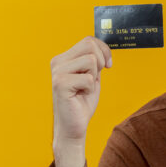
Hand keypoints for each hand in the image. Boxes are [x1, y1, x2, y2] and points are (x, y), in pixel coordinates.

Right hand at [50, 36, 111, 166]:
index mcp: (63, 58)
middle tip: (94, 79)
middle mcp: (57, 62)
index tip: (108, 65)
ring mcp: (57, 72)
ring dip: (94, 77)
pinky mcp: (60, 84)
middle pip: (90, 45)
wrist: (73, 126)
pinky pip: (89, 78)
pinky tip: (80, 96)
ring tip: (84, 88)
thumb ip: (94, 60)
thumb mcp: (91, 75)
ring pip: (91, 60)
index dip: (104, 50)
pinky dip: (90, 89)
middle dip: (101, 62)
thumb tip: (103, 46)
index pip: (89, 40)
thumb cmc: (82, 102)